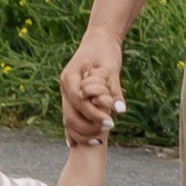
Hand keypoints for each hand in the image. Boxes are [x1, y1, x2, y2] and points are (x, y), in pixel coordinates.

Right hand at [59, 30, 121, 145]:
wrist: (99, 40)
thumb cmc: (105, 51)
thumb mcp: (112, 69)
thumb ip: (114, 90)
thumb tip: (120, 111)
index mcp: (70, 76)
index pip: (79, 101)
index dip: (94, 114)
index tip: (111, 123)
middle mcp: (65, 86)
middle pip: (70, 115)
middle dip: (88, 127)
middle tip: (107, 133)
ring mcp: (66, 93)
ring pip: (68, 119)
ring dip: (82, 132)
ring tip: (99, 139)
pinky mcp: (71, 98)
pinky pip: (70, 117)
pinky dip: (74, 131)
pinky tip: (77, 144)